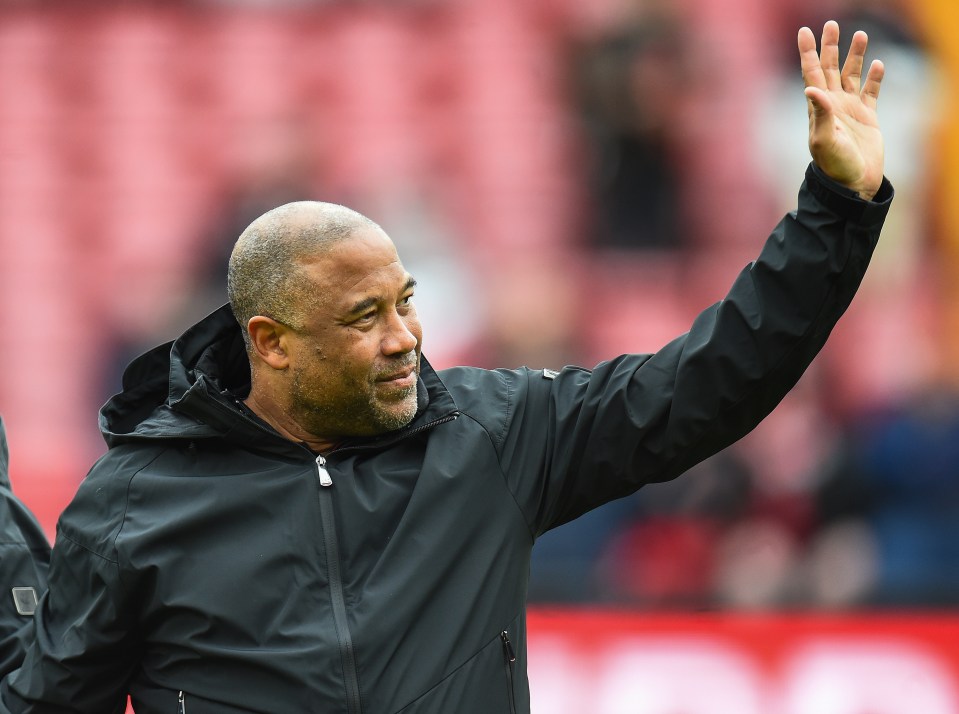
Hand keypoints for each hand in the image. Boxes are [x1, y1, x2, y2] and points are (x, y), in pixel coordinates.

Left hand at [799, 21, 884, 199]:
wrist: (853, 183)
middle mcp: (832, 105)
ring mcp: (850, 110)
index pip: (811, 73)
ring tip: (860, 35)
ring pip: (851, 75)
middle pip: (830, 68)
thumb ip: (819, 113)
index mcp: (818, 108)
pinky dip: (874, 78)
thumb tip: (811, 87)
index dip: (808, 53)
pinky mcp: (868, 117)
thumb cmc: (834, 165)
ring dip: (855, 56)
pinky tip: (878, 64)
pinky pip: (871, 91)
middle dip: (830, 47)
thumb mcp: (822, 140)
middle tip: (831, 24)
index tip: (804, 32)